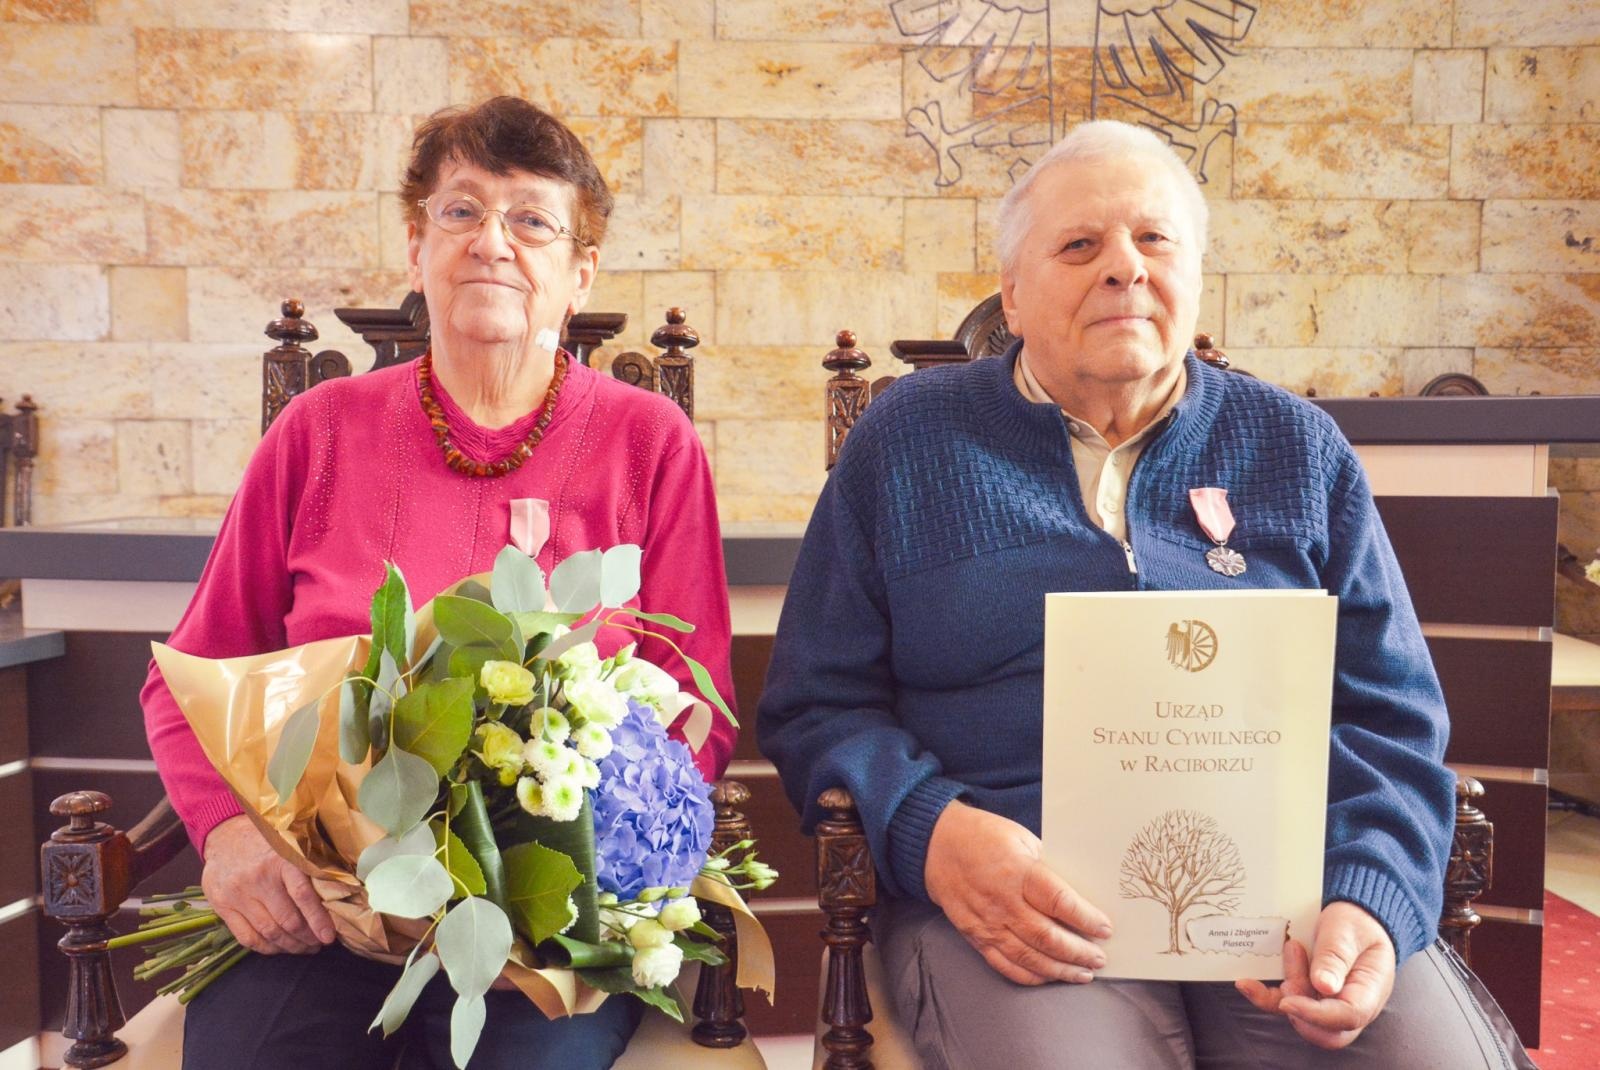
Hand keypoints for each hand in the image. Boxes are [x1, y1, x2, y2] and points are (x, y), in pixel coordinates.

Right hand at [201, 814, 336, 954]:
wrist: (226, 834)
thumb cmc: (267, 841)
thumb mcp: (291, 846)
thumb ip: (311, 868)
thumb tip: (343, 891)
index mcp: (281, 860)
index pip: (303, 896)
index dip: (318, 920)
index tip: (329, 937)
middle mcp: (259, 878)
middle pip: (287, 920)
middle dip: (307, 938)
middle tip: (318, 944)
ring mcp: (239, 894)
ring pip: (269, 932)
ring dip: (290, 946)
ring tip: (303, 948)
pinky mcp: (223, 906)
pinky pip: (247, 937)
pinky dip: (266, 948)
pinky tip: (278, 947)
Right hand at [923, 800, 1111, 985]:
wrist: (936, 844)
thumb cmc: (983, 836)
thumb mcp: (1022, 838)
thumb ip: (1047, 866)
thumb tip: (1078, 893)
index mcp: (1018, 871)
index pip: (1059, 902)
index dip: (1086, 919)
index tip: (1104, 928)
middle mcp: (1002, 901)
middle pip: (1047, 937)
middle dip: (1078, 952)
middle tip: (1099, 958)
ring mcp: (987, 922)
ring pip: (1029, 957)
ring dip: (1059, 969)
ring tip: (1082, 974)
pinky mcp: (975, 936)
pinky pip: (1005, 964)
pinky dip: (1030, 976)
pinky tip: (1048, 976)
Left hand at [1236, 901, 1396, 1048]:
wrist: (1354, 916)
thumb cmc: (1356, 923)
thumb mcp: (1347, 930)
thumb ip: (1336, 956)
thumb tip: (1324, 986)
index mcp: (1369, 992)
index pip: (1348, 1016)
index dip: (1316, 1014)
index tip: (1289, 1001)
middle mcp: (1350, 1005)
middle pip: (1326, 1032)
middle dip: (1299, 1014)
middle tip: (1288, 983)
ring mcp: (1328, 1004)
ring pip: (1301, 1019)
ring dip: (1283, 994)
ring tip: (1291, 949)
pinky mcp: (1307, 996)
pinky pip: (1286, 1005)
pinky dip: (1265, 996)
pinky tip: (1246, 982)